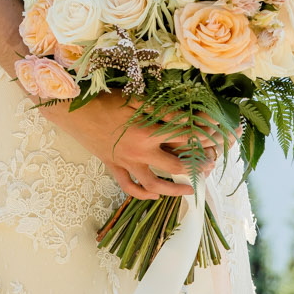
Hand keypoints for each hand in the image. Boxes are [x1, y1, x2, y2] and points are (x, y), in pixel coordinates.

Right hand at [48, 95, 196, 199]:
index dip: (204, 134)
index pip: (184, 136)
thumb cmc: (105, 100)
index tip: (219, 134)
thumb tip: (186, 112)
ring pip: (154, 184)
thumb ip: (162, 108)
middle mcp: (140, 152)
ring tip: (191, 189)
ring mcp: (126, 163)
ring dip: (174, 190)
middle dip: (196, 167)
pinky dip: (143, 193)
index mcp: (148, 132)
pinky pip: (129, 187)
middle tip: (210, 165)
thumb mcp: (136, 99)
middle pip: (176, 166)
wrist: (73, 111)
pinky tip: (155, 194)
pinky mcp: (113, 167)